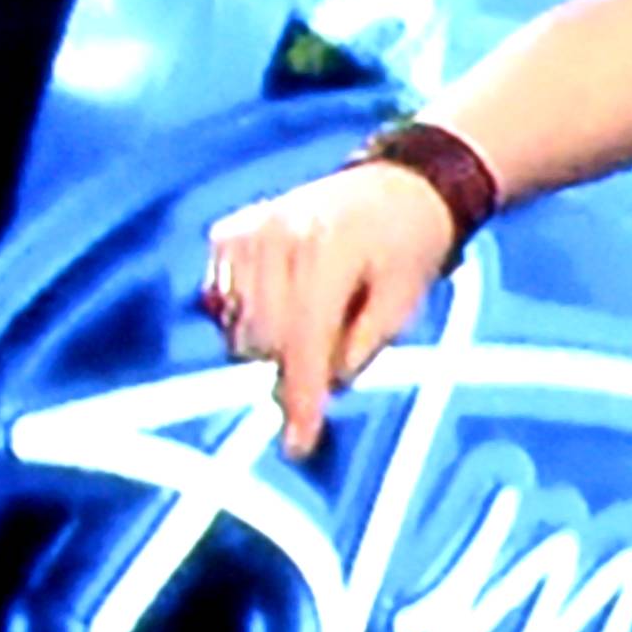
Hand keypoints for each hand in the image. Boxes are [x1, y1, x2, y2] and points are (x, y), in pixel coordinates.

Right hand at [204, 162, 458, 457]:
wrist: (400, 185)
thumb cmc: (409, 248)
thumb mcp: (400, 306)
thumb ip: (354, 353)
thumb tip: (309, 394)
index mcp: (326, 249)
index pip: (303, 343)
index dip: (301, 400)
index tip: (298, 446)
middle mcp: (275, 234)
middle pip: (263, 343)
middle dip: (294, 367)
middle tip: (336, 350)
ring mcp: (246, 230)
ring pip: (240, 330)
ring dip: (274, 343)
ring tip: (320, 309)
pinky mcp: (228, 233)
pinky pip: (222, 305)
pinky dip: (252, 317)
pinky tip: (288, 298)